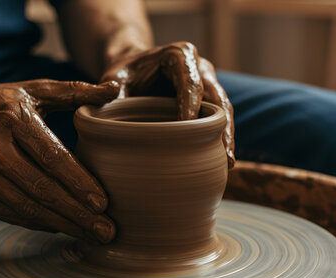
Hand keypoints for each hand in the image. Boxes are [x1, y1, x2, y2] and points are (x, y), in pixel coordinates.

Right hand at [0, 80, 119, 242]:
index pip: (52, 156)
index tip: (103, 203)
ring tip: (91, 237)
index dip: (78, 183)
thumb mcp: (30, 90)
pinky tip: (63, 228)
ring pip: (28, 208)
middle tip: (107, 232)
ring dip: (63, 226)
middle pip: (42, 189)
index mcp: (12, 118)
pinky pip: (12, 215)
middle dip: (78, 215)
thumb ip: (73, 91)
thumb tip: (115, 89)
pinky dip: (40, 224)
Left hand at [101, 42, 234, 167]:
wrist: (131, 71)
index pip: (190, 82)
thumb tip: (107, 124)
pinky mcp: (208, 104)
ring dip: (227, 137)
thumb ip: (112, 97)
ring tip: (228, 164)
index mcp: (179, 55)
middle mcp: (199, 68)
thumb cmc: (122, 75)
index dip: (192, 106)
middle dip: (222, 127)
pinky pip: (219, 122)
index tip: (188, 129)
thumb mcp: (113, 80)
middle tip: (224, 155)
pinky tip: (222, 164)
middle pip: (217, 97)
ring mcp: (207, 86)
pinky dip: (221, 140)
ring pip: (224, 111)